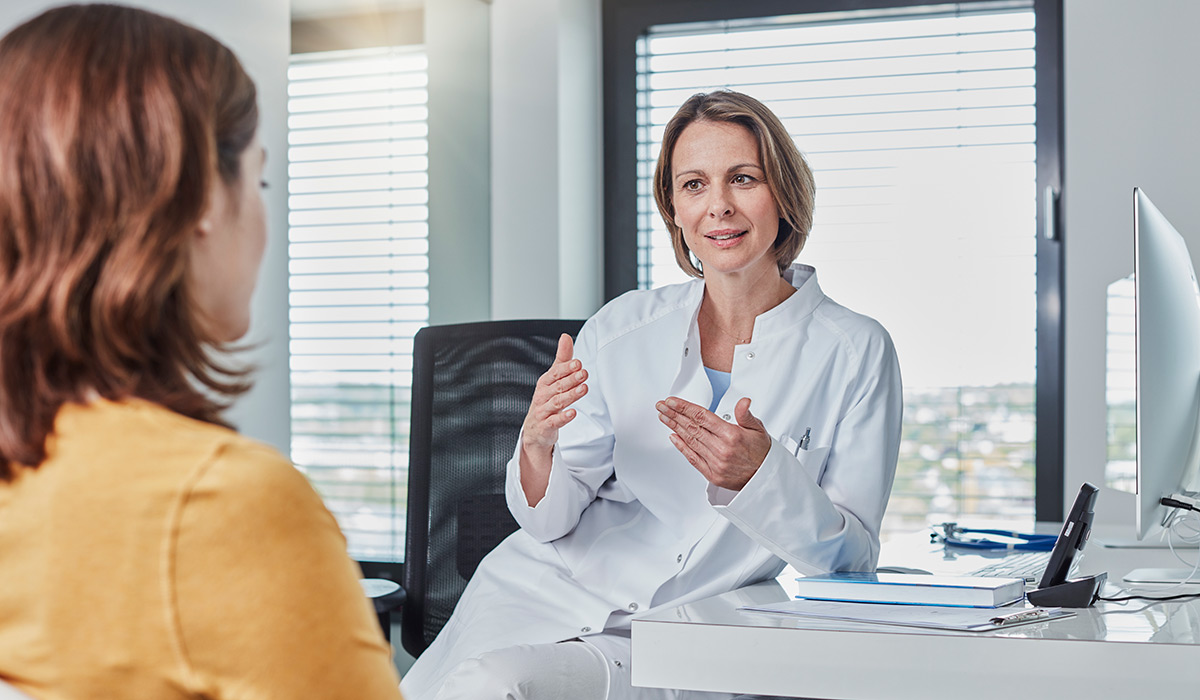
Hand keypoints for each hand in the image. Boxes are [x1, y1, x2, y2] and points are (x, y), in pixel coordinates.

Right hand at [522, 333, 588, 453]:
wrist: (535, 429)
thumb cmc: (546, 401)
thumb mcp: (553, 379)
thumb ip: (562, 360)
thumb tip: (565, 337)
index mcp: (545, 382)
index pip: (555, 373)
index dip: (566, 368)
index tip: (578, 363)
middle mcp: (542, 395)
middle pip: (557, 386)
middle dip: (571, 379)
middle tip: (584, 374)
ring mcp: (543, 411)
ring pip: (557, 402)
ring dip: (571, 395)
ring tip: (583, 389)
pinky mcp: (546, 426)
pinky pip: (554, 421)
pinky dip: (563, 417)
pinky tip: (573, 413)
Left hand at [656, 396, 769, 490]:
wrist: (766, 479)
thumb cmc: (762, 453)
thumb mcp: (758, 429)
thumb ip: (746, 414)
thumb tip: (743, 401)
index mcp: (732, 435)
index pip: (702, 416)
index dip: (684, 407)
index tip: (672, 401)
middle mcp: (721, 449)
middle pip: (692, 427)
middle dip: (673, 414)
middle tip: (662, 406)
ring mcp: (715, 463)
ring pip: (690, 441)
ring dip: (674, 427)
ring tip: (664, 417)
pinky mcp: (712, 474)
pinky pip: (692, 458)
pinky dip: (681, 447)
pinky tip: (673, 437)